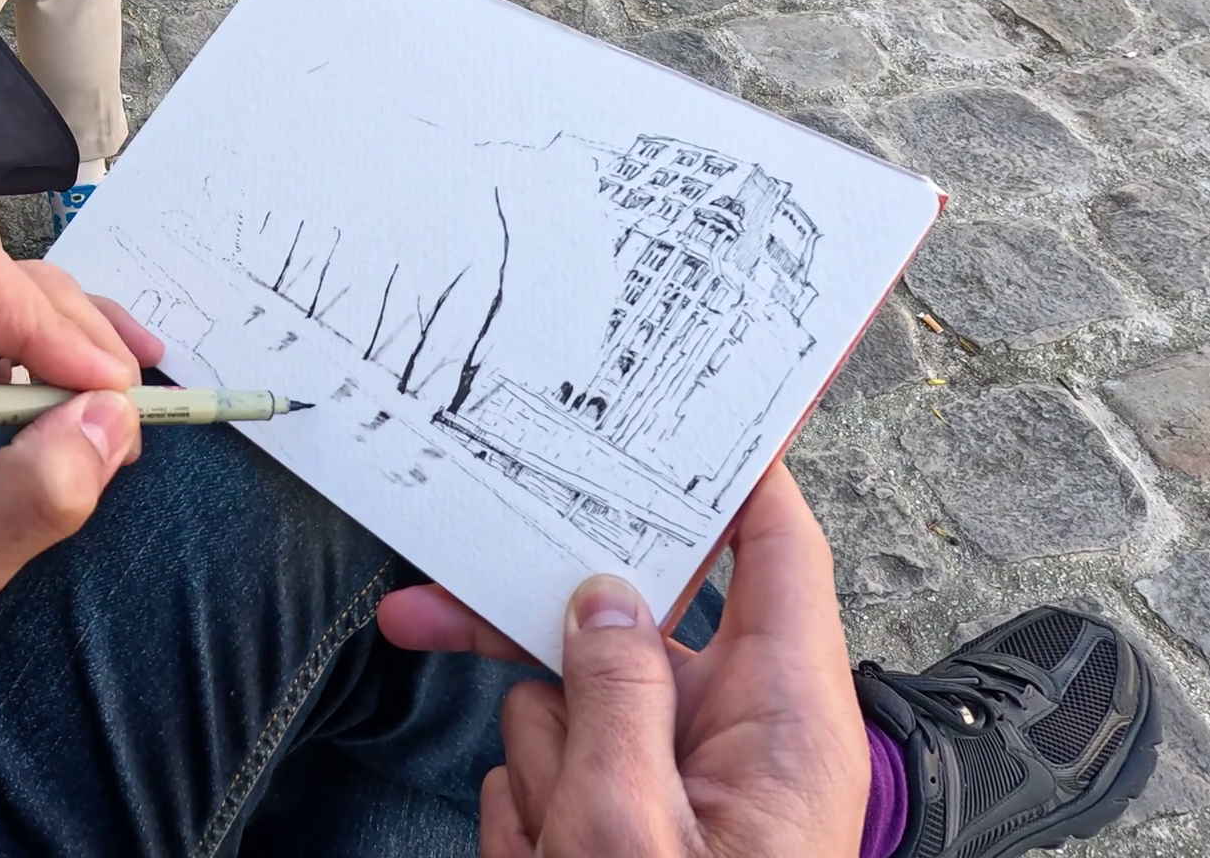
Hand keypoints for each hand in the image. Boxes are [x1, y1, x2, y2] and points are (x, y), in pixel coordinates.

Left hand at [0, 233, 163, 658]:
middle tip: (123, 419)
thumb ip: (30, 496)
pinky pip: (12, 317)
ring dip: (83, 345)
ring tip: (121, 418)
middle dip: (76, 340)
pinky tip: (109, 387)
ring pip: (14, 291)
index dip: (44, 323)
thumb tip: (111, 417)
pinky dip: (68, 348)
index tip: (105, 390)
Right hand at [378, 464, 867, 856]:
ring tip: (552, 848)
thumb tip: (602, 595)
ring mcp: (670, 782)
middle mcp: (735, 736)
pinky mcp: (619, 822)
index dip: (735, 465)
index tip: (682, 397)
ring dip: (534, 770)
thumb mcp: (634, 830)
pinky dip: (527, 820)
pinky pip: (544, 774)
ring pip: (564, 705)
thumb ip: (616, 693)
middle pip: (628, 624)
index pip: (775, 548)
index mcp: (784, 716)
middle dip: (534, 645)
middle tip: (425, 609)